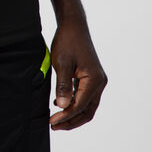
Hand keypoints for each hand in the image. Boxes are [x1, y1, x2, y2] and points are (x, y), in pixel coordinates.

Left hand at [49, 16, 106, 130]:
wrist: (73, 25)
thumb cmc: (67, 41)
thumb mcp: (62, 63)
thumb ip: (62, 86)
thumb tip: (61, 107)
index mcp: (95, 80)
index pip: (80, 105)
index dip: (65, 116)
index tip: (51, 121)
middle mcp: (99, 83)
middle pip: (87, 111)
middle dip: (71, 121)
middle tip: (54, 126)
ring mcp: (97, 81)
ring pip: (87, 106)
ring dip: (72, 114)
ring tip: (55, 119)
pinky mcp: (91, 78)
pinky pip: (84, 97)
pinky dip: (74, 104)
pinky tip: (60, 104)